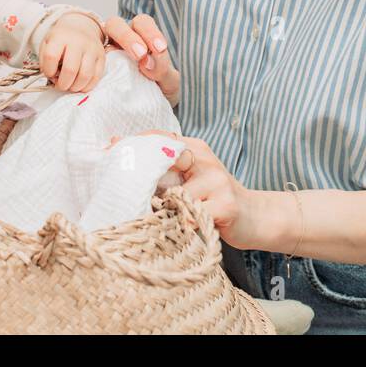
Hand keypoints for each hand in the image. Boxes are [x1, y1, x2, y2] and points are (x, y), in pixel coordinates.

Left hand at [39, 14, 105, 92]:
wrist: (81, 25)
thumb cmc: (62, 38)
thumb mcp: (47, 43)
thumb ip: (45, 61)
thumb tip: (52, 78)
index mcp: (60, 37)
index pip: (51, 56)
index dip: (48, 70)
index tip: (49, 74)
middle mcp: (78, 41)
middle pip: (70, 69)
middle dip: (63, 84)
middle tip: (60, 85)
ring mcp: (92, 49)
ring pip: (85, 75)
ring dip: (75, 87)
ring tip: (70, 86)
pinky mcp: (102, 57)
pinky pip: (96, 77)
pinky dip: (87, 86)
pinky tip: (80, 85)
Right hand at [101, 14, 180, 105]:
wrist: (151, 112)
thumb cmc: (161, 89)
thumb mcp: (169, 80)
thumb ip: (163, 68)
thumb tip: (146, 62)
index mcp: (142, 36)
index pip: (142, 23)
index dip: (150, 32)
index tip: (160, 49)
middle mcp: (121, 41)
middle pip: (116, 24)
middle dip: (128, 37)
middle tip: (140, 55)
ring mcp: (105, 55)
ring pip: (99, 42)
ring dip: (109, 51)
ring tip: (121, 67)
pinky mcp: (95, 72)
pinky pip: (90, 64)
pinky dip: (95, 68)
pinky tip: (107, 80)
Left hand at [122, 131, 262, 248]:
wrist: (258, 217)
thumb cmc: (215, 200)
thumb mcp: (191, 179)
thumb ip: (166, 172)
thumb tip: (125, 166)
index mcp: (195, 148)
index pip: (158, 138)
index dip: (132, 144)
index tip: (107, 152)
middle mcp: (204, 159)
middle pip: (163, 159)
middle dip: (140, 176)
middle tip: (121, 189)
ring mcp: (216, 180)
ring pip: (174, 194)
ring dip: (163, 209)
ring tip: (161, 218)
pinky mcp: (225, 204)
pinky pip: (191, 215)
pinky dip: (181, 223)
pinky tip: (183, 228)